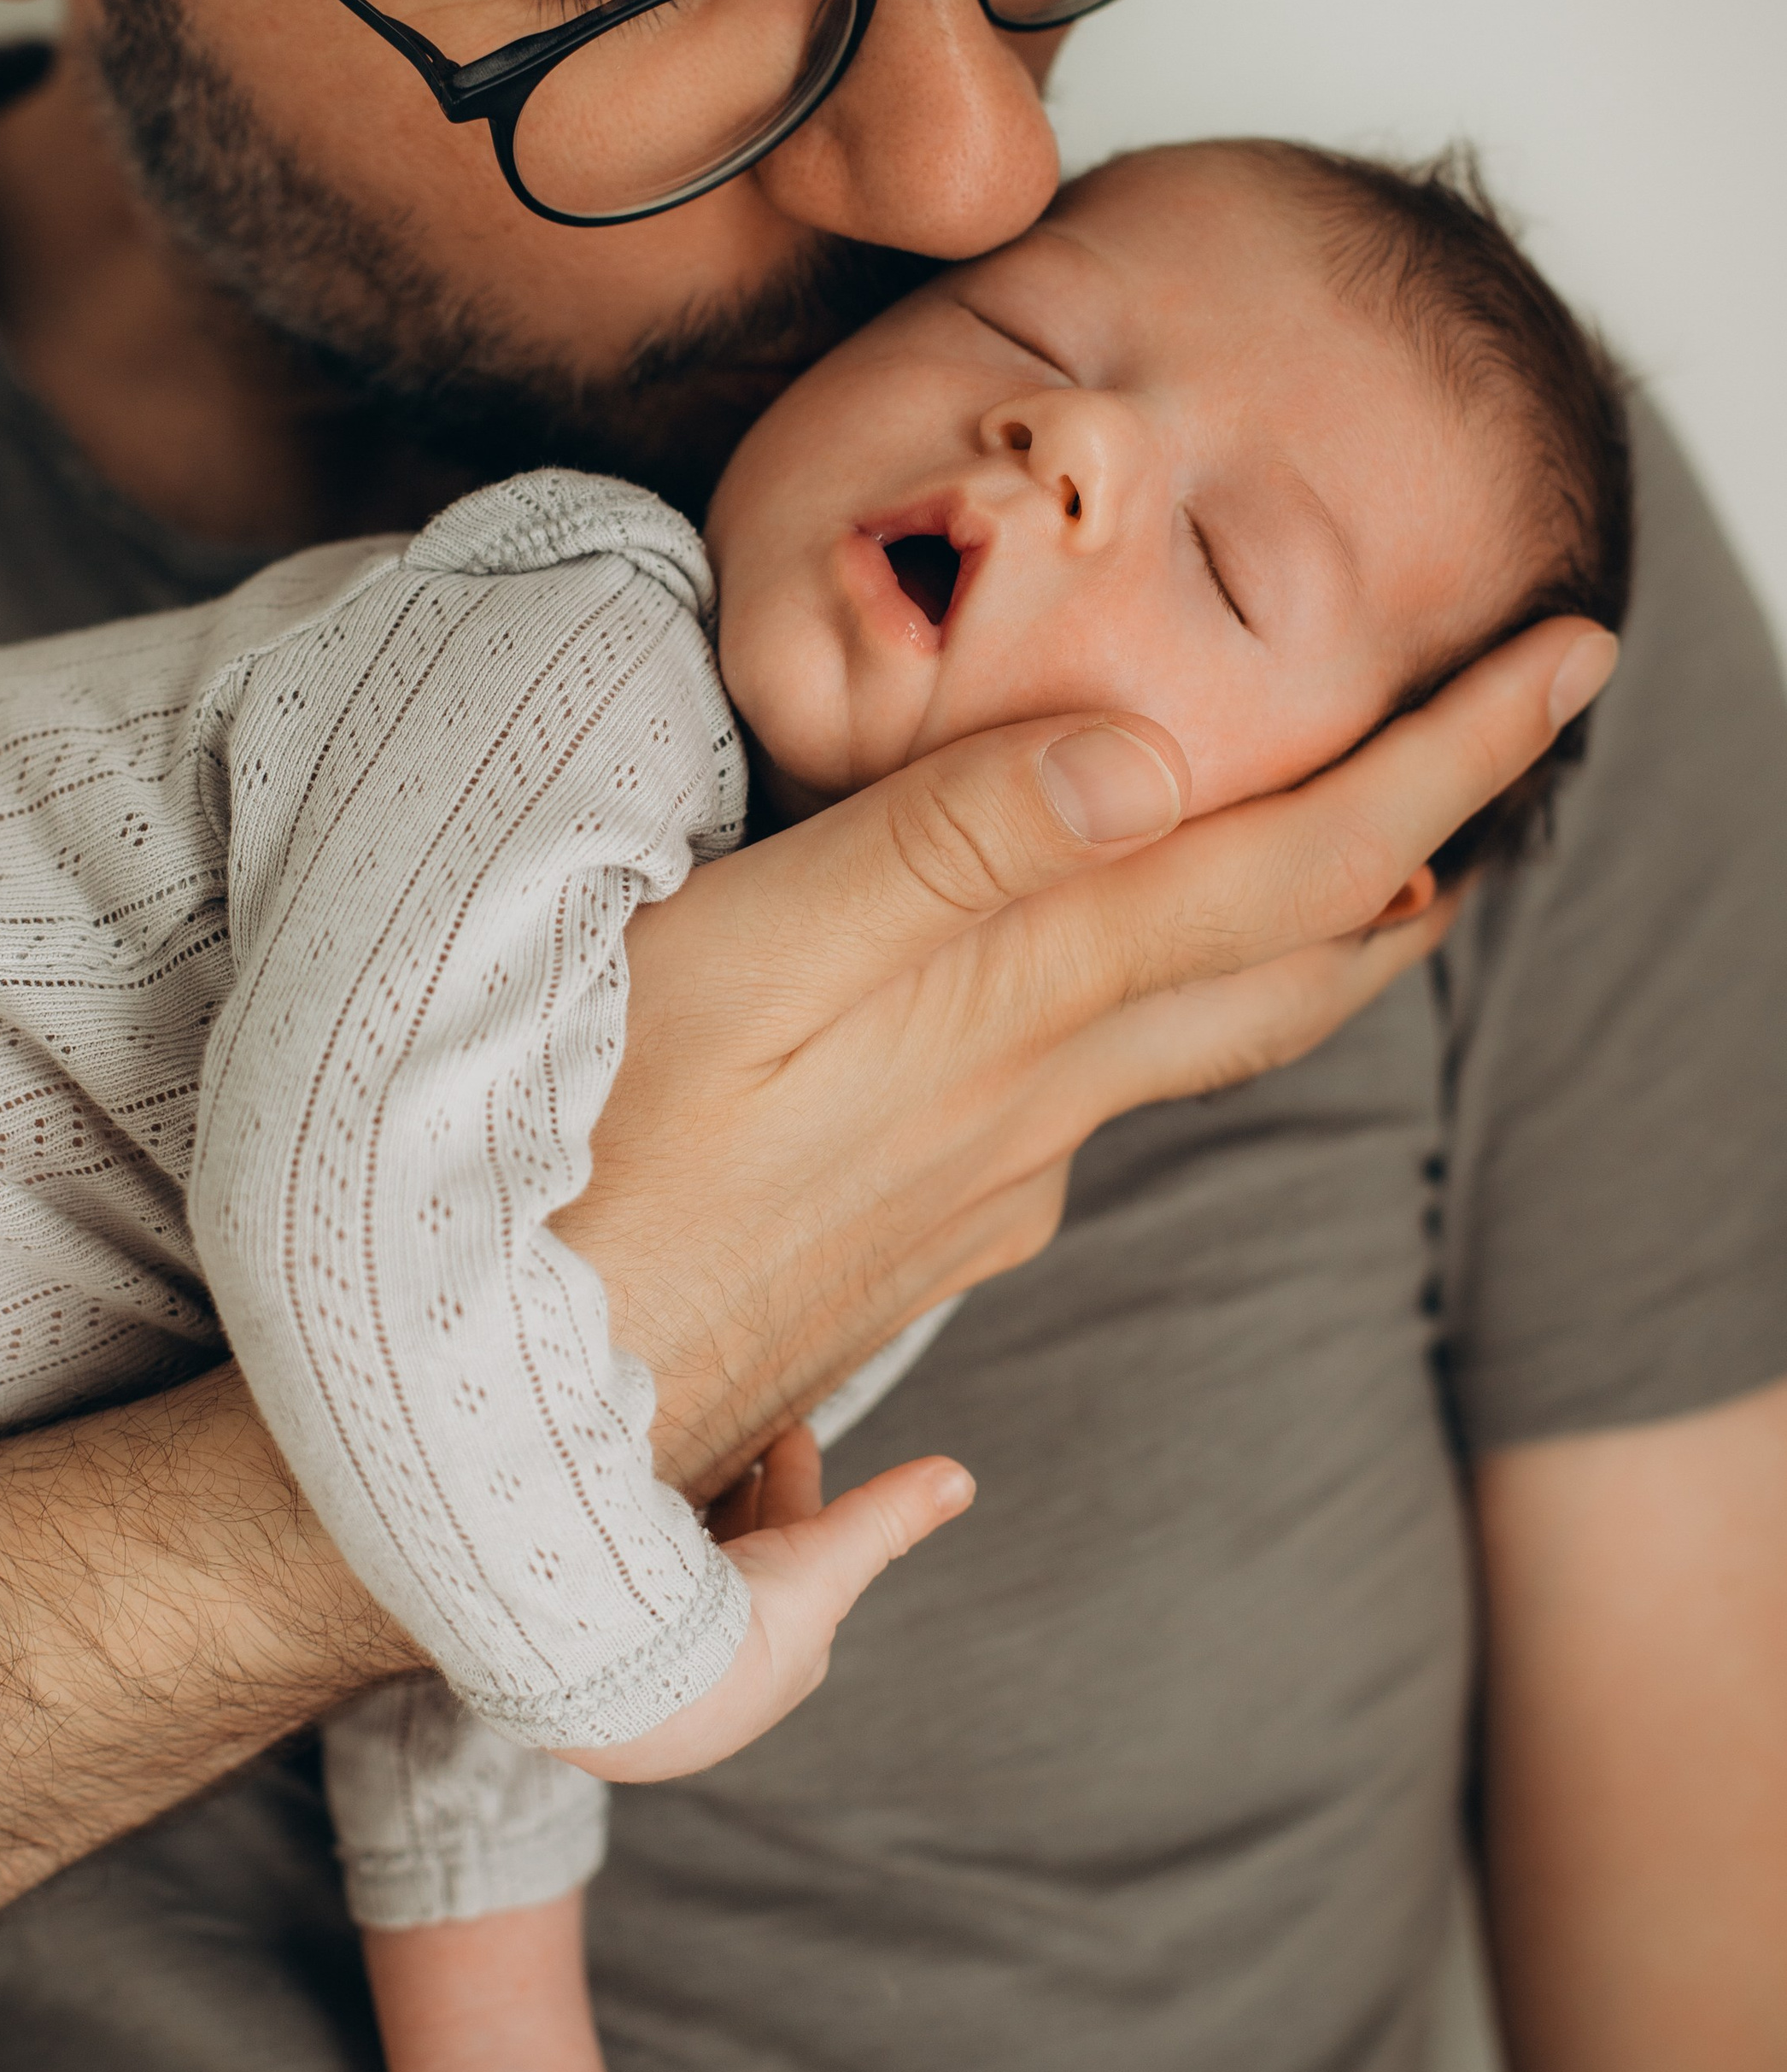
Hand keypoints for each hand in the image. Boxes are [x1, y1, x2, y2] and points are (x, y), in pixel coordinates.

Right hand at [561, 1425, 966, 1781]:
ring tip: (677, 1465)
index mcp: (779, 1662)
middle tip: (738, 1438)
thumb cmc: (738, 1637)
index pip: (795, 1559)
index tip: (786, 1432)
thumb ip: (887, 1517)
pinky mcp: (592, 1671)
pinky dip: (633, 1555)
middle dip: (744, 1508)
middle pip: (739, 1571)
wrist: (632, 1690)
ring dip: (687, 1529)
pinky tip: (614, 1524)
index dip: (793, 1493)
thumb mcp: (826, 1563)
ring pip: (680, 1586)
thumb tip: (962, 1477)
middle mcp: (720, 1681)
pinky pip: (623, 1597)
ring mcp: (654, 1680)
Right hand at [562, 625, 1614, 1493]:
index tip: (1576, 654)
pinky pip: (1106, 1101)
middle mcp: (1039, 1104)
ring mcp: (990, 1183)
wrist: (494, 1417)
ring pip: (1212, 1041)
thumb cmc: (575, 1154)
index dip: (1450, 760)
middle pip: (1294, 966)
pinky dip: (1186, 1013)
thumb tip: (1153, 759)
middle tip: (1528, 728)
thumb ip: (939, 856)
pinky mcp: (928, 1232)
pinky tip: (1135, 1002)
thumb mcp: (735, 963)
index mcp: (1012, 1007)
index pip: (1294, 865)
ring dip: (1327, 937)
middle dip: (1431, 840)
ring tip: (1391, 863)